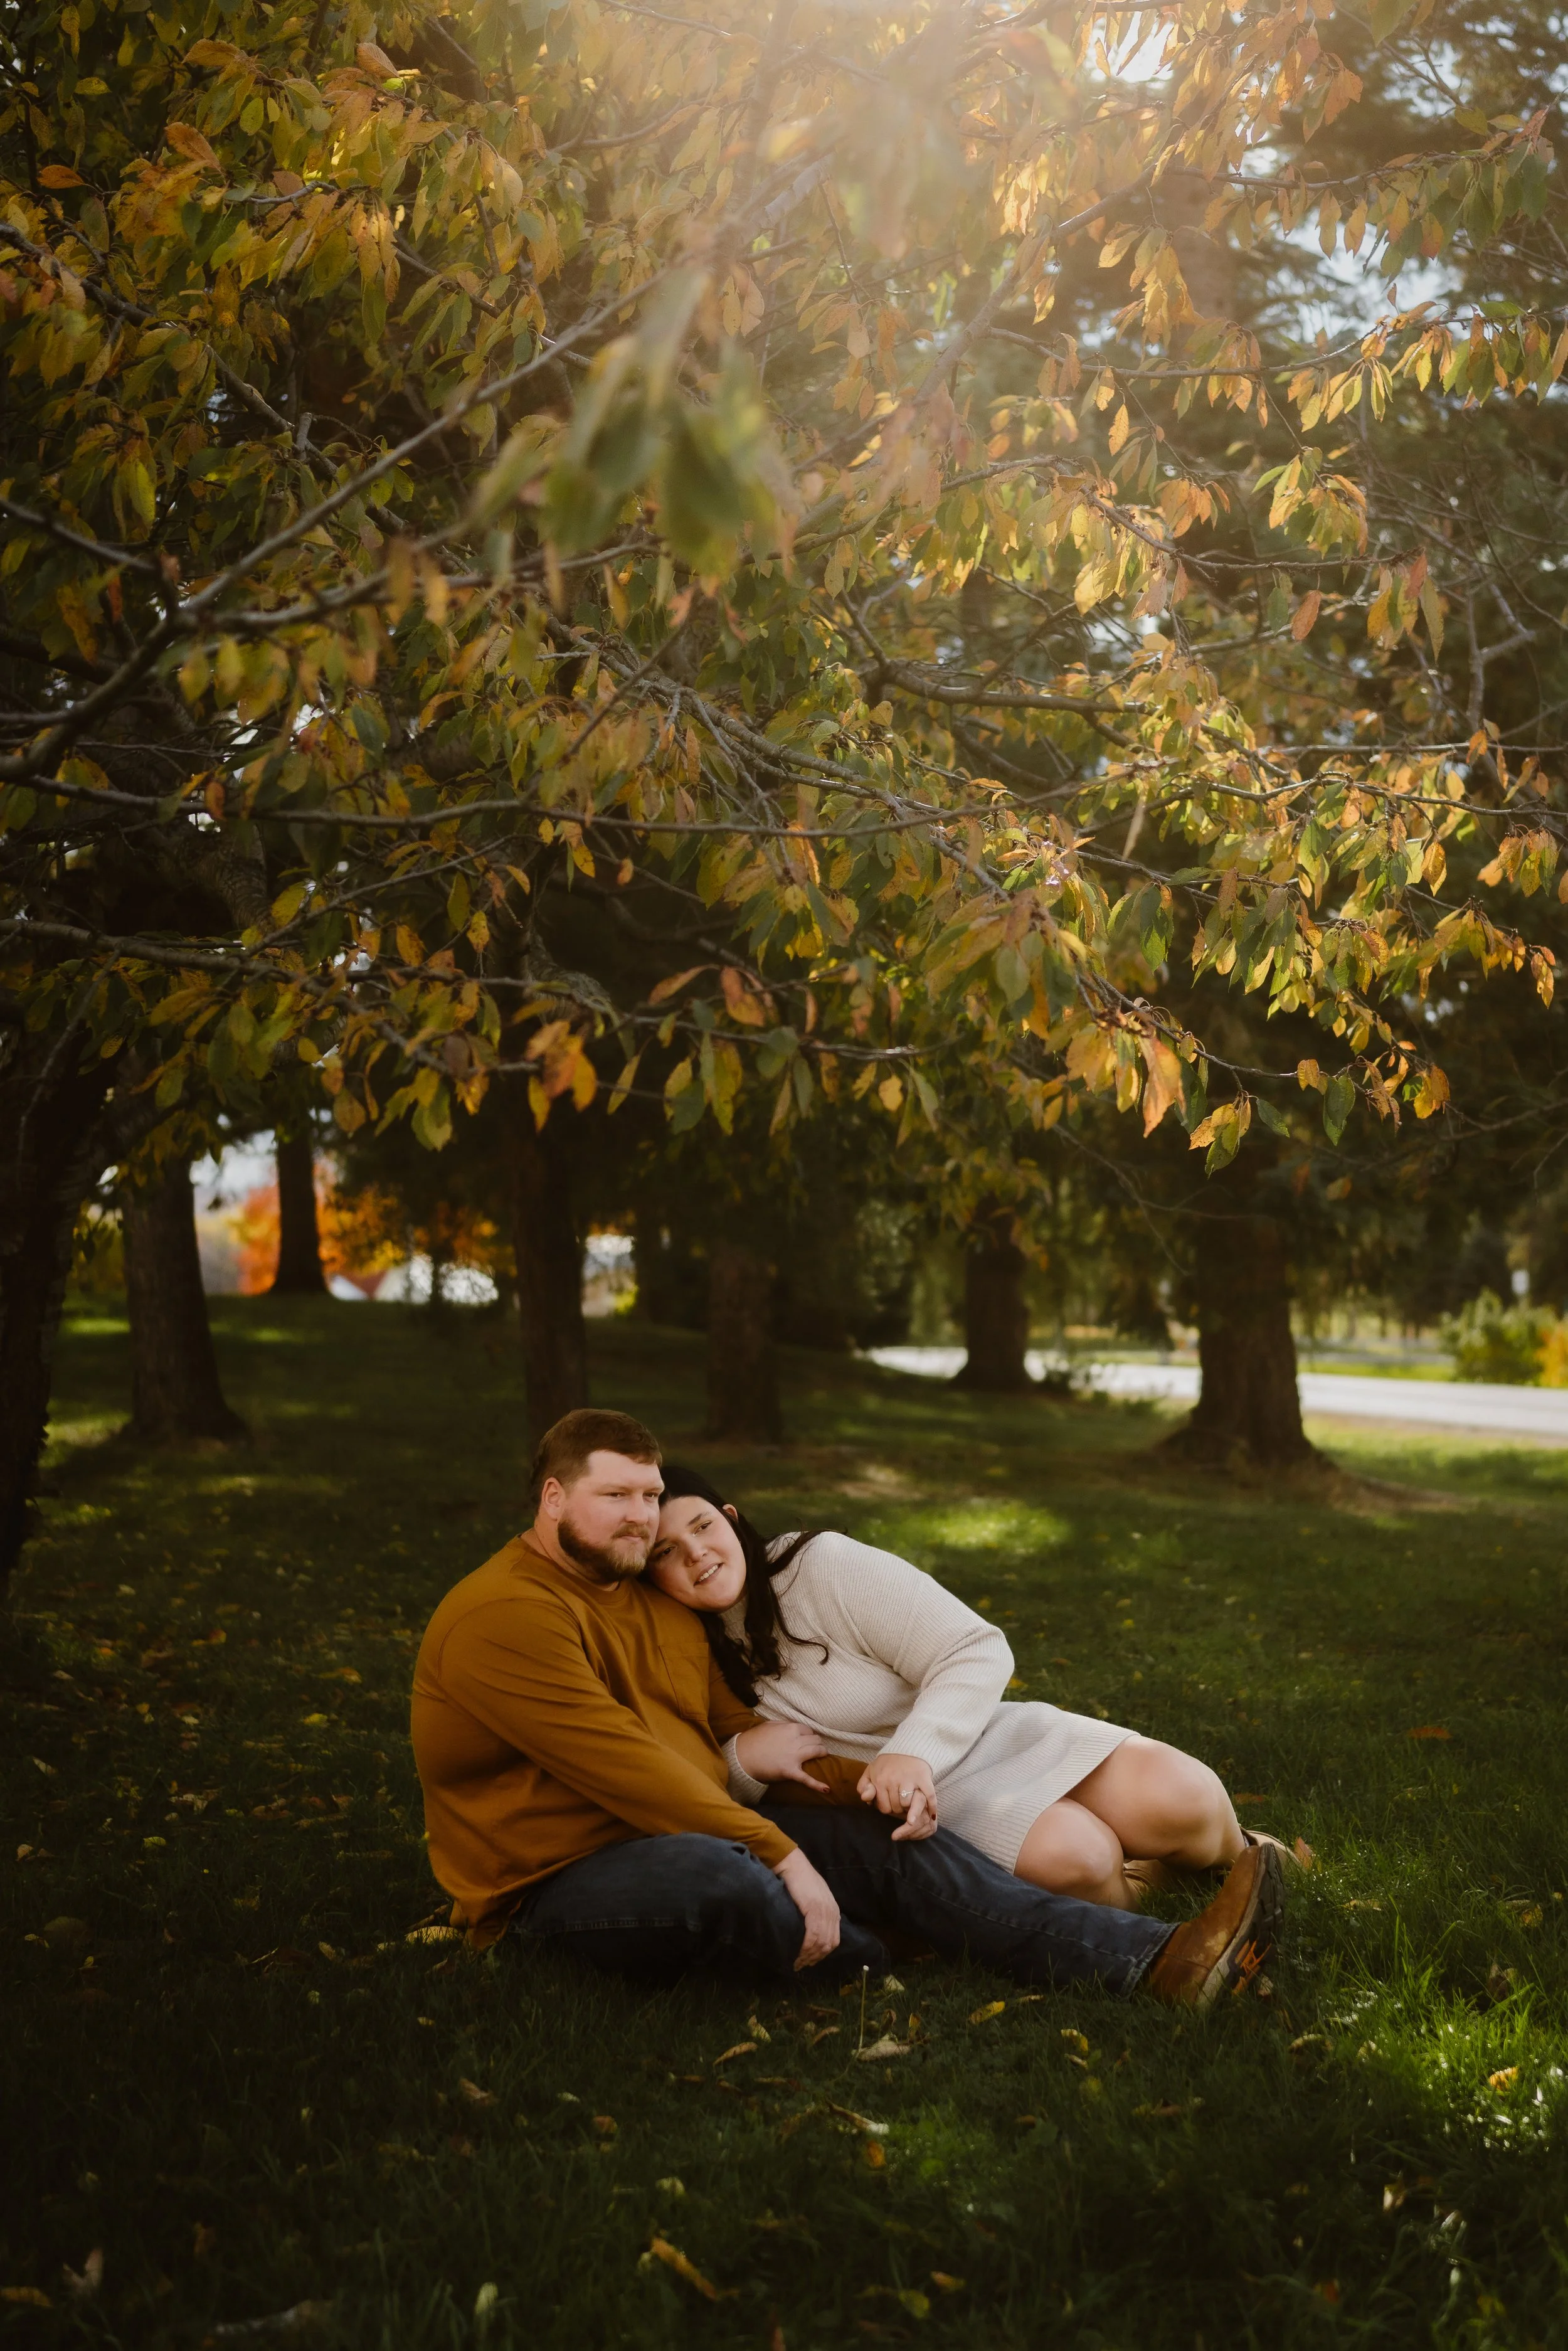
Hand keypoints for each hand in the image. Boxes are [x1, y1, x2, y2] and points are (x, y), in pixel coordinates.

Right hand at [734, 1719, 830, 1791]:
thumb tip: (791, 1726)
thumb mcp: (769, 1725)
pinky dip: (817, 1785)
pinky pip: (806, 1779)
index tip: (808, 1738)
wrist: (742, 1756)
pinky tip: (827, 1789)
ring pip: (817, 1751)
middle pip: (815, 1740)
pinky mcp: (791, 1771)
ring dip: (822, 1752)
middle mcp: (796, 1740)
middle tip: (816, 1747)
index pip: (808, 1730)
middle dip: (817, 1743)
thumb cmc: (753, 1739)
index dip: (809, 1735)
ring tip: (823, 1755)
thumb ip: (783, 1724)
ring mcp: (794, 1756)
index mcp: (791, 1728)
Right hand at [774, 1847, 841, 1967]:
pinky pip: (813, 1936)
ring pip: (821, 1943)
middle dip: (815, 1958)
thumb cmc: (799, 1880)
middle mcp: (832, 1912)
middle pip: (828, 1944)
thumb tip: (812, 1932)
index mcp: (834, 1911)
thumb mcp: (813, 1898)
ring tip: (797, 1962)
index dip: (822, 1954)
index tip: (810, 1961)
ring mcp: (824, 1911)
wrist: (792, 1864)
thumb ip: (817, 1913)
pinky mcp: (814, 1910)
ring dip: (809, 1956)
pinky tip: (798, 1953)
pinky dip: (806, 1948)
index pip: (834, 1940)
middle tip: (801, 1965)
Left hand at [857, 1752, 938, 1840]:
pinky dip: (931, 1807)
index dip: (887, 1808)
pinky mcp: (923, 1777)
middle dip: (897, 1807)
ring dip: (909, 1806)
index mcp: (880, 1780)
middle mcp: (893, 1779)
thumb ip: (863, 1787)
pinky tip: (931, 1816)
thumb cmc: (887, 1763)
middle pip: (896, 1808)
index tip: (889, 1802)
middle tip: (899, 1800)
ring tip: (908, 1800)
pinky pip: (929, 1797)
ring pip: (908, 1805)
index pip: (883, 1808)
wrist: (906, 1747)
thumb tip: (866, 1800)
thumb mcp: (870, 1772)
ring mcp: (909, 1779)